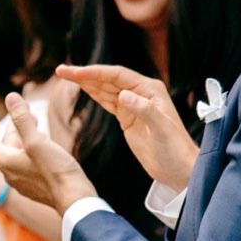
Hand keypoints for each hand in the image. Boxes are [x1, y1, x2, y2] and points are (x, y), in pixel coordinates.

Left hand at [0, 93, 96, 213]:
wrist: (74, 200)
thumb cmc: (55, 171)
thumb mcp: (37, 140)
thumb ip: (22, 119)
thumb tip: (10, 97)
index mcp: (5, 162)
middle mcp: (10, 173)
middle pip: (5, 145)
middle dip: (14, 126)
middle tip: (26, 110)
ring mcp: (23, 182)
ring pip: (18, 154)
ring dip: (25, 136)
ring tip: (38, 122)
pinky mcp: (36, 186)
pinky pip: (28, 164)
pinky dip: (32, 149)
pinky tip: (46, 143)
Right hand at [56, 64, 198, 191]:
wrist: (180, 169)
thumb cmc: (174, 149)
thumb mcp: (161, 130)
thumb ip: (144, 110)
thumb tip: (123, 95)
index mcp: (150, 90)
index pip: (117, 75)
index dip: (94, 72)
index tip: (74, 73)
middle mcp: (142, 93)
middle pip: (108, 79)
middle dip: (84, 74)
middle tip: (60, 70)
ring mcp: (134, 105)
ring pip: (105, 89)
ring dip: (86, 82)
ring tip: (65, 75)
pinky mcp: (128, 118)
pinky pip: (107, 101)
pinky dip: (93, 94)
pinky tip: (82, 89)